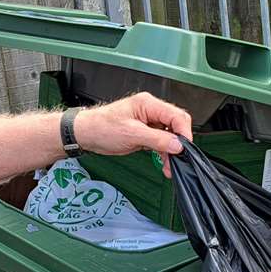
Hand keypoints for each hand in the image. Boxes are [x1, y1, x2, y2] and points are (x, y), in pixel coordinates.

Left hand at [72, 93, 192, 176]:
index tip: (185, 148)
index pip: (176, 115)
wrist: (85, 134)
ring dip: (171, 151)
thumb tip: (177, 144)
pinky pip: (160, 142)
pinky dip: (163, 153)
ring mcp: (148, 122)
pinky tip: (163, 163)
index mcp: (148, 104)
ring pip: (169, 136)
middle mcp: (150, 111)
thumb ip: (157, 139)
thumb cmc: (101, 128)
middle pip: (175, 125)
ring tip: (169, 167)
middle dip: (179, 143)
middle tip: (178, 160)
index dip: (184, 132)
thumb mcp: (131, 134)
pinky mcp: (144, 133)